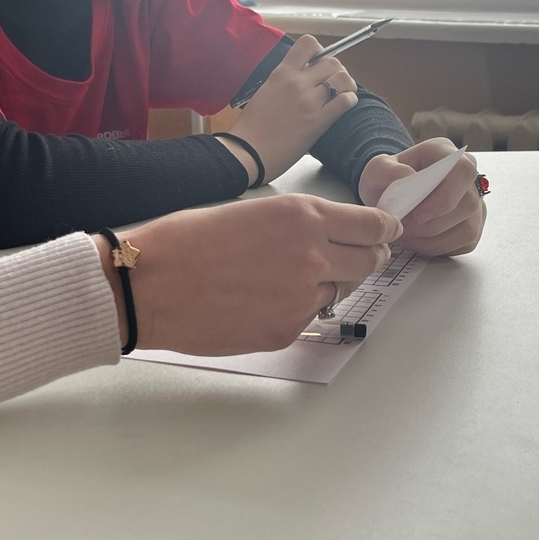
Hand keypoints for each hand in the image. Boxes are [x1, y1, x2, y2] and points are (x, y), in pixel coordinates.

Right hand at [104, 194, 402, 354]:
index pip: (374, 225)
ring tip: (290, 276)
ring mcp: (302, 296)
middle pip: (370, 260)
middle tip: (358, 255)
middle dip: (368, 256)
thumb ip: (297, 224)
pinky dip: (299, 307)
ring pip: (341, 291)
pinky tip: (266, 298)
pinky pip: (310, 316)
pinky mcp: (286, 330)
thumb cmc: (187, 239)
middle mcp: (312, 254)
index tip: (388, 231)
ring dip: (329, 283)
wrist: (150, 283)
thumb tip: (326, 236)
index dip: (384, 229)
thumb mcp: (251, 210)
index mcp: (302, 215)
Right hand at [221, 35, 358, 183]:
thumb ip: (284, 81)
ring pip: (342, 79)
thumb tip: (302, 78)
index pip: (309, 43)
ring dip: (346, 85)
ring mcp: (309, 101)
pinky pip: (346, 101)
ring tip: (342, 93)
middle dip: (336, 71)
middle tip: (333, 83)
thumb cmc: (252, 127)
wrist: (248, 152)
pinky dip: (350, 100)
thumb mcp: (265, 91)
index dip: (320, 52)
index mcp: (281, 73)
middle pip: (332, 62)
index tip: (318, 63)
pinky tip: (344, 105)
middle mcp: (297, 82)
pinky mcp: (318, 121)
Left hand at [358, 138, 485, 256]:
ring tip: (407, 234)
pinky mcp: (472, 226)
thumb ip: (387, 170)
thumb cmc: (389, 180)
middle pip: (468, 204)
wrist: (392, 196)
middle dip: (432, 224)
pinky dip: (437, 247)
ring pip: (467, 228)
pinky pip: (463, 244)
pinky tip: (418, 240)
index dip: (446, 196)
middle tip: (404, 227)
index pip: (462, 171)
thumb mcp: (377, 170)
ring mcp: (474, 203)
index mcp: (446, 153)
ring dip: (432, 238)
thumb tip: (408, 177)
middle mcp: (467, 177)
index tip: (419, 215)